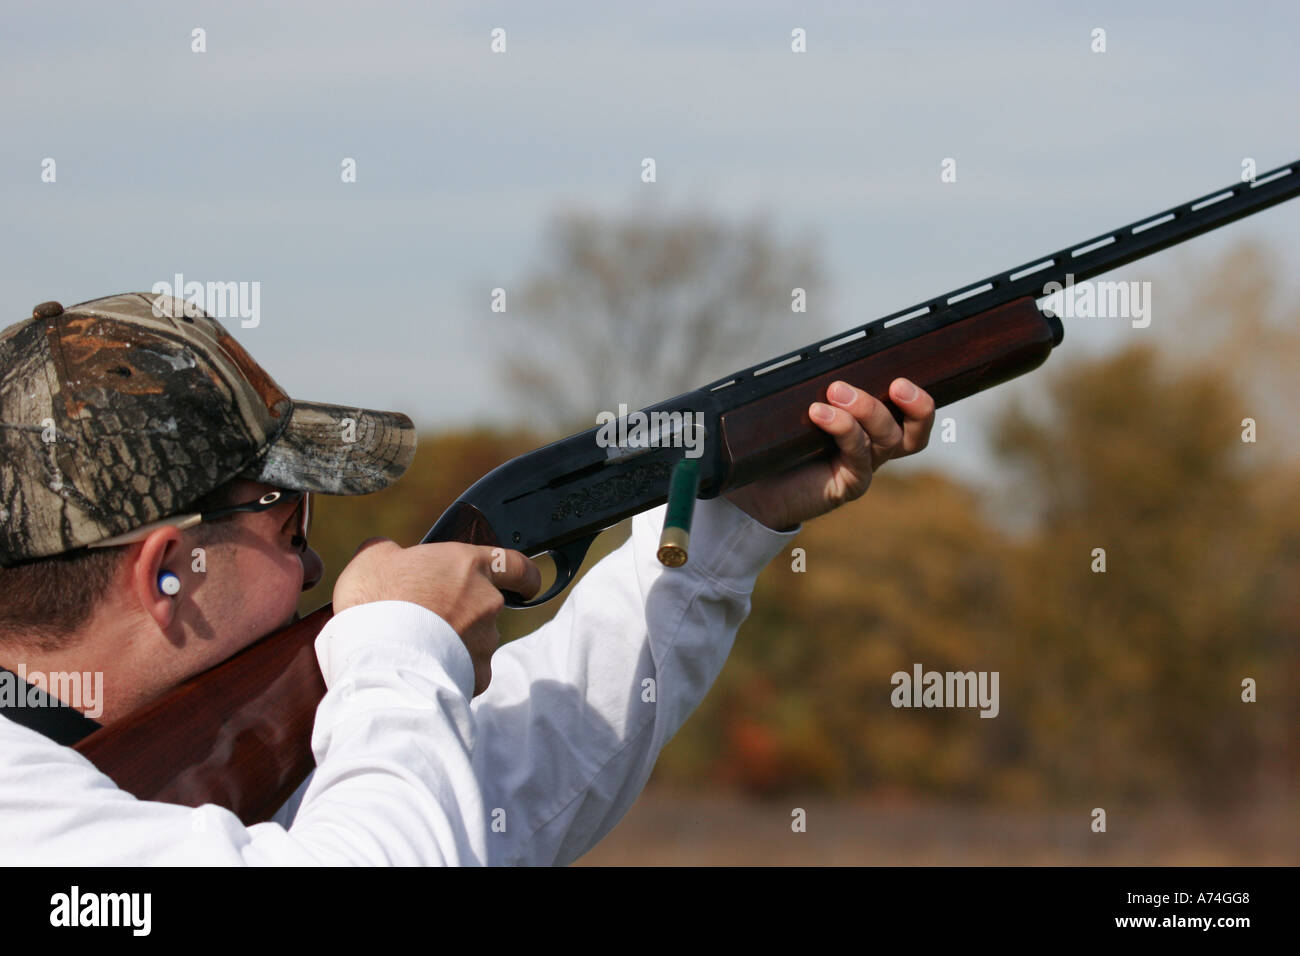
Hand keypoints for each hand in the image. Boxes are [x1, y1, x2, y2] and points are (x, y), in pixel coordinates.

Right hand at [333, 538, 540, 694]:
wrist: (377, 657)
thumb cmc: (376, 601)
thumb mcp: (373, 559)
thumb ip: (391, 551)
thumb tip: (388, 553)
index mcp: (468, 565)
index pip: (516, 565)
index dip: (523, 576)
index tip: (525, 584)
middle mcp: (486, 602)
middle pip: (485, 608)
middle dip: (464, 616)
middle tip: (427, 623)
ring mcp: (485, 641)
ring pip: (476, 643)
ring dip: (455, 646)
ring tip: (415, 651)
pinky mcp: (478, 676)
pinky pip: (469, 673)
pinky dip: (452, 674)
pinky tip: (422, 673)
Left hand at [723, 377, 934, 530]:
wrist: (752, 484)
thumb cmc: (777, 439)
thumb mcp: (800, 403)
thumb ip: (820, 381)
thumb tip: (822, 350)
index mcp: (870, 426)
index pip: (912, 414)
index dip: (920, 399)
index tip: (905, 377)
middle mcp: (873, 448)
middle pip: (913, 431)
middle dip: (914, 405)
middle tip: (896, 383)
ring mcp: (862, 467)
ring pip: (887, 439)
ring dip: (867, 409)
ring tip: (836, 392)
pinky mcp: (847, 485)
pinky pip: (859, 456)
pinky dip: (843, 429)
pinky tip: (819, 414)